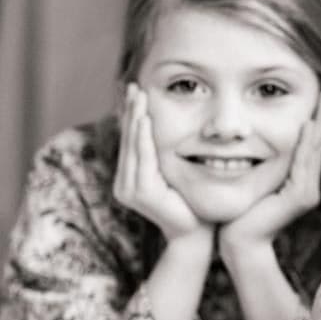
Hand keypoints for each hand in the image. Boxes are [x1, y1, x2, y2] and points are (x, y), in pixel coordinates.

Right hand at [113, 84, 208, 241]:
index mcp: (130, 178)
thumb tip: (166, 128)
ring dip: (135, 119)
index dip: (131, 115)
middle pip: (128, 140)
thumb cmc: (190, 203)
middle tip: (134, 86)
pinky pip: (143, 159)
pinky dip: (143, 138)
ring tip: (138, 97)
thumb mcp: (175, 173)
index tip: (135, 91)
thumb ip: (166, 155)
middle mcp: (125, 184)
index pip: (131, 141)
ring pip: (134, 146)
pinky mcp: (140, 193)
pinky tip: (144, 120)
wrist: (196, 233)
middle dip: (131, 111)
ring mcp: (129, 190)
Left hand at [218, 88, 320, 256]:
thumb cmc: (240, 215)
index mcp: (300, 183)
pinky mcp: (299, 198)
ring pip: (313, 151)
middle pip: (318, 144)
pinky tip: (307, 124)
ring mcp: (306, 193)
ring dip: (320, 123)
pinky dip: (305, 143)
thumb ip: (261, 167)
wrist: (239, 243)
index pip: (310, 146)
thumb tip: (250, 147)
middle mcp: (308, 187)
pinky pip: (303, 164)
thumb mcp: (254, 183)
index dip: (317, 121)